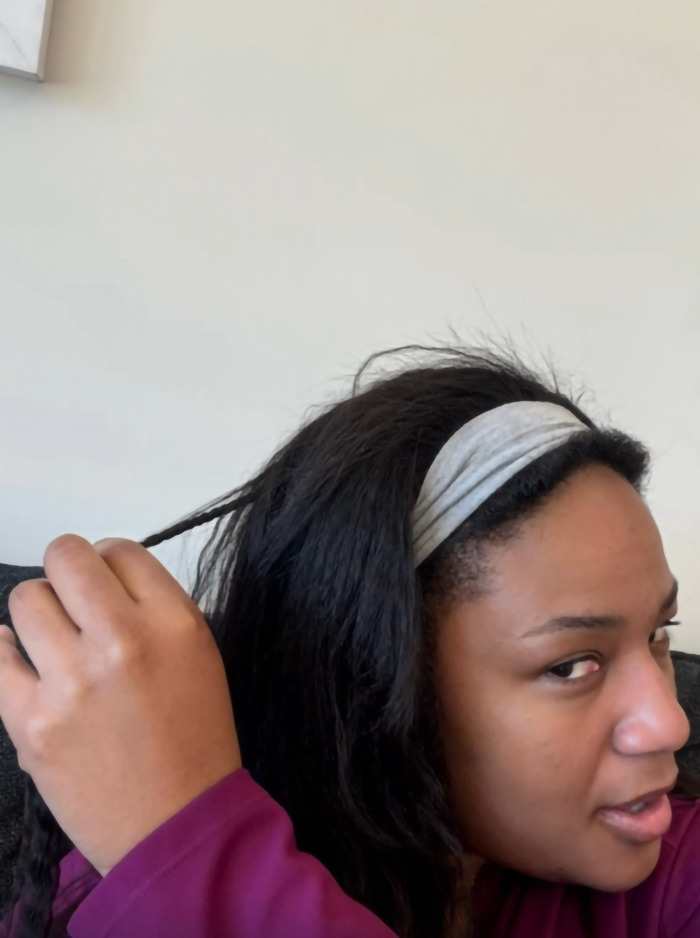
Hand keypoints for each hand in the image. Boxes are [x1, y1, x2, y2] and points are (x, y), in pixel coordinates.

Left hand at [0, 535, 241, 875]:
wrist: (175, 824)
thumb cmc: (194, 738)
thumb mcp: (198, 654)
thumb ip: (154, 607)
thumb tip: (101, 579)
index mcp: (173, 623)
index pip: (120, 550)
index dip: (110, 563)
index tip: (108, 585)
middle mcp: (122, 641)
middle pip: (66, 557)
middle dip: (68, 570)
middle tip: (76, 600)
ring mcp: (71, 680)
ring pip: (27, 598)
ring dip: (42, 612)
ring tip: (58, 641)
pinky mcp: (31, 721)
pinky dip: (7, 650)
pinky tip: (24, 658)